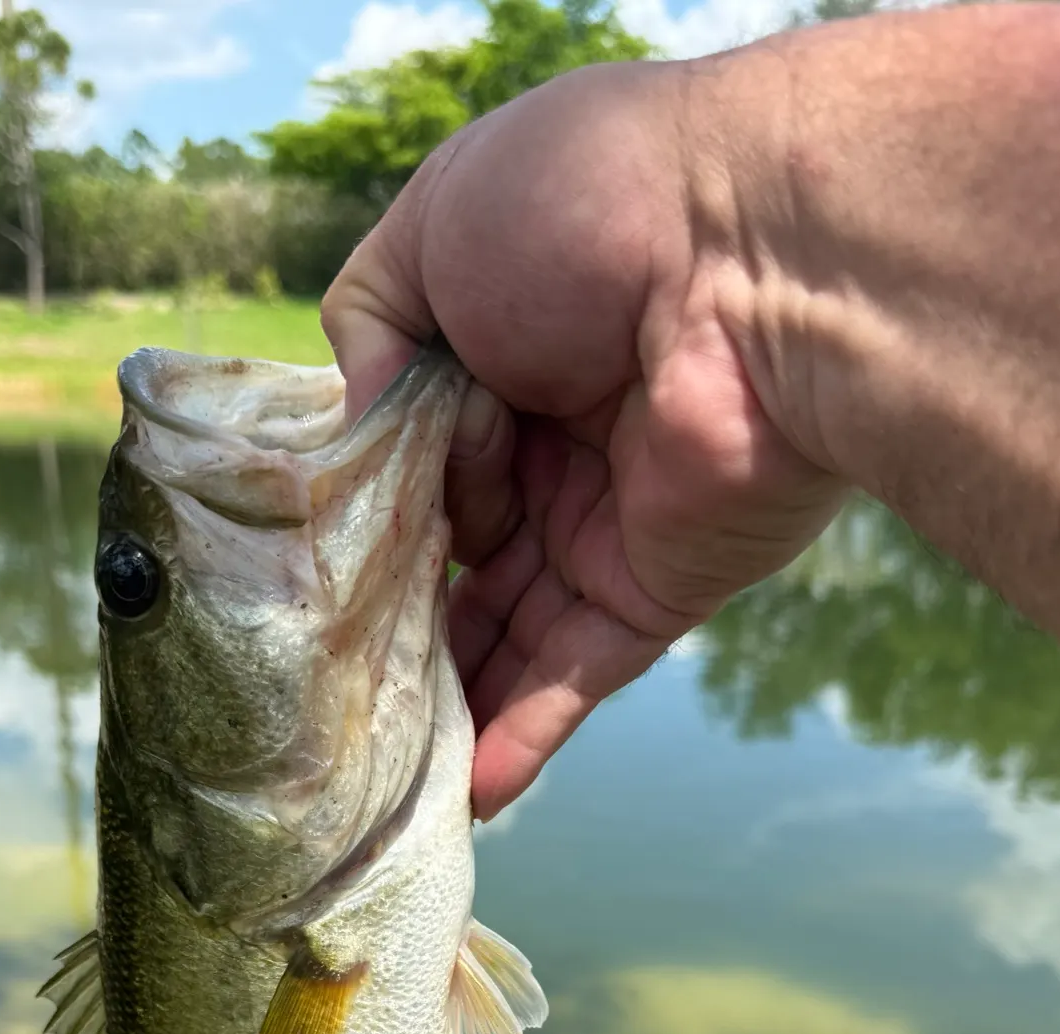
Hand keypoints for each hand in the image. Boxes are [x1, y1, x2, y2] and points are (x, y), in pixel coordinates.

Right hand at [321, 60, 846, 820]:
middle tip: (320, 687)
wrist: (756, 254)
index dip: (359, 513)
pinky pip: (575, 677)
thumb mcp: (434, 229)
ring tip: (368, 768)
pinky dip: (520, 740)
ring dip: (442, 699)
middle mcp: (549, 450)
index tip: (304, 574)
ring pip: (502, 634)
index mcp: (498, 362)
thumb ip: (368, 325)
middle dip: (389, 620)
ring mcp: (603, 528)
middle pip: (450, 560)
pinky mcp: (655, 592)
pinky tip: (465, 798)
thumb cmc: (587, 209)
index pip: (406, 459)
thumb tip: (356, 430)